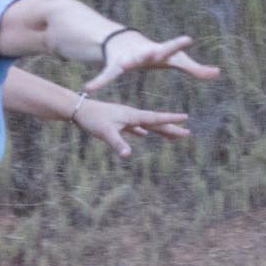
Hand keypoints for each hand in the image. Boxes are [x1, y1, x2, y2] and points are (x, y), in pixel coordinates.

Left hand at [71, 97, 192, 156]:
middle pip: (156, 123)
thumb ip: (117, 143)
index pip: (156, 118)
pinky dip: (143, 131)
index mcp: (132, 116)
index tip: (186, 119)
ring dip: (160, 130)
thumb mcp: (105, 132)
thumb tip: (128, 155)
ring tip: (172, 135)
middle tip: (187, 133)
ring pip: (147, 125)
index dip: (171, 120)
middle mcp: (131, 116)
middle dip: (171, 128)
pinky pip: (135, 128)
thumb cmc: (92, 119)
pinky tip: (145, 134)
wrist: (78, 110)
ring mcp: (125, 119)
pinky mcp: (118, 123)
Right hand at [87, 30, 219, 91]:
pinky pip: (107, 76)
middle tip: (156, 51)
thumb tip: (217, 73)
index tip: (188, 38)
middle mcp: (143, 52)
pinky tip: (90, 88)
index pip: (172, 48)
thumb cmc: (157, 54)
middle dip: (152, 52)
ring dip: (123, 65)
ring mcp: (128, 59)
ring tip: (120, 65)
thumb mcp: (176, 61)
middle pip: (149, 53)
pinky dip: (100, 82)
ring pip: (125, 64)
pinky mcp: (116, 66)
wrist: (128, 43)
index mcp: (159, 52)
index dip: (180, 44)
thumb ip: (196, 68)